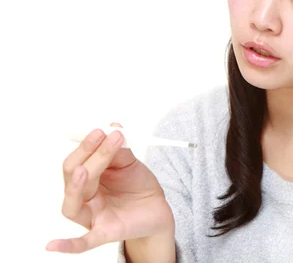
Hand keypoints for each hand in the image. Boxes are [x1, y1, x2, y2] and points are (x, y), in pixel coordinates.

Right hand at [46, 123, 174, 252]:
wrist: (157, 208)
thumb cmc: (138, 185)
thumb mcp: (130, 163)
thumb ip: (120, 149)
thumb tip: (112, 128)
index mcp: (87, 177)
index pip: (77, 160)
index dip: (86, 144)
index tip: (100, 129)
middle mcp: (84, 196)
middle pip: (75, 176)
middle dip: (88, 155)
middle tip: (103, 137)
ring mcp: (92, 215)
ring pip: (73, 203)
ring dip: (76, 186)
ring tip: (84, 170)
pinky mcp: (105, 232)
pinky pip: (83, 242)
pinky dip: (68, 245)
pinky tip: (52, 245)